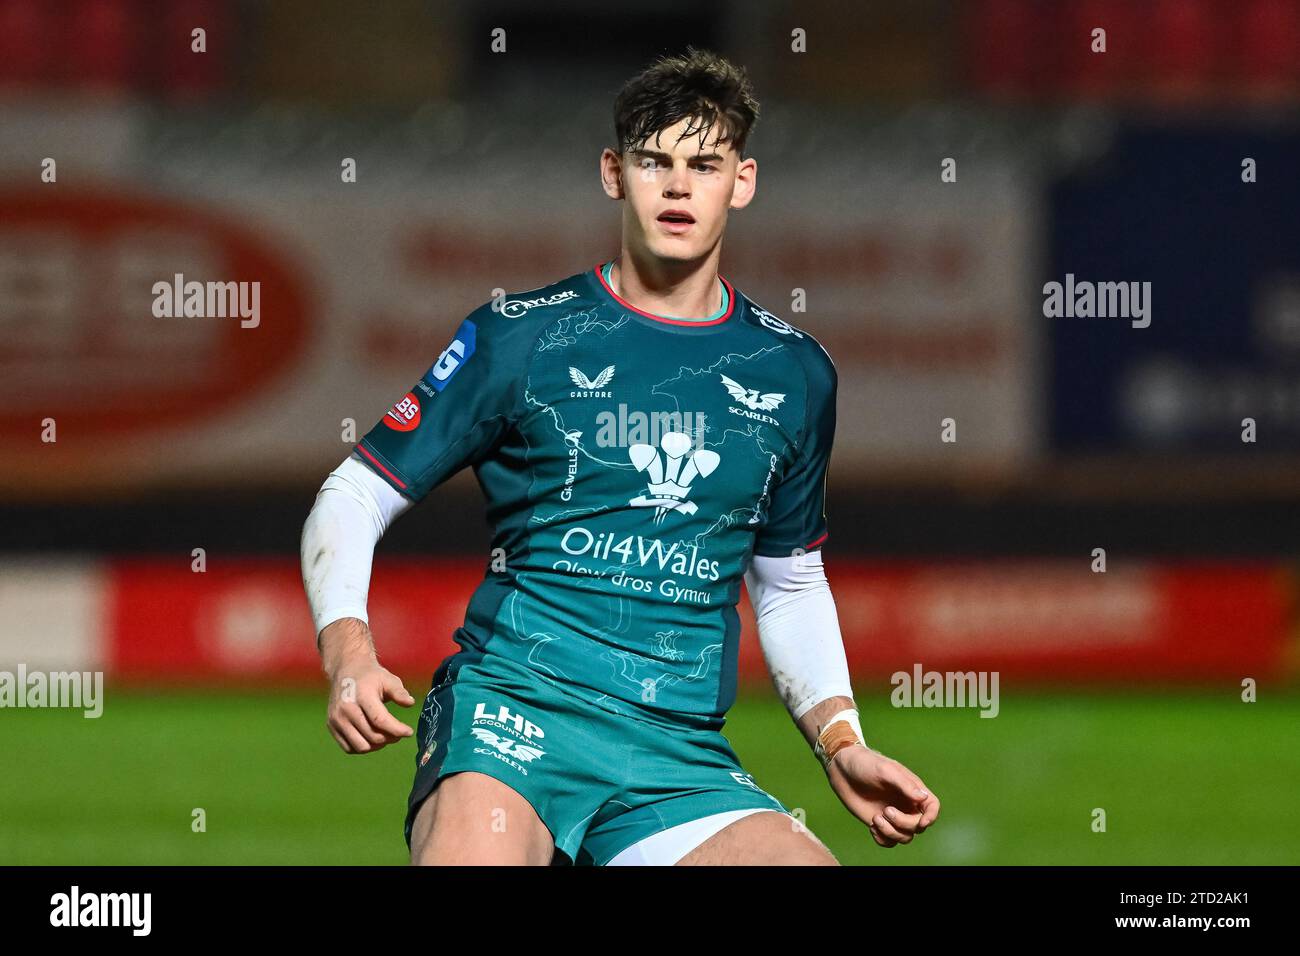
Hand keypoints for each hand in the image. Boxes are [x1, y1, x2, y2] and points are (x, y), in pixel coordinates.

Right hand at [319, 618, 415, 753]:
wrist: (346, 670)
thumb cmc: (371, 676)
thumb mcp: (388, 679)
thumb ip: (399, 692)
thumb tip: (410, 703)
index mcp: (361, 696)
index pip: (380, 720)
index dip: (396, 729)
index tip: (409, 732)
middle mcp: (346, 709)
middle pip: (372, 736)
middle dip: (390, 738)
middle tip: (399, 733)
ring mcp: (336, 719)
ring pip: (361, 746)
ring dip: (377, 746)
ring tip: (386, 736)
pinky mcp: (331, 726)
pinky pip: (349, 748)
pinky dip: (363, 747)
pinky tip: (373, 738)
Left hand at [826, 745, 939, 847]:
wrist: (843, 770)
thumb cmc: (865, 764)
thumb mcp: (885, 770)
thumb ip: (904, 784)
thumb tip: (923, 798)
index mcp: (912, 789)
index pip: (932, 806)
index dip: (931, 816)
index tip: (921, 822)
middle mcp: (906, 803)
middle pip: (918, 825)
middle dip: (904, 823)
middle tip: (886, 811)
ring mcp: (893, 815)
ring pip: (905, 836)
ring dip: (891, 832)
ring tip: (876, 819)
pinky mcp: (880, 823)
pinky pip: (890, 841)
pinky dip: (883, 839)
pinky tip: (872, 827)